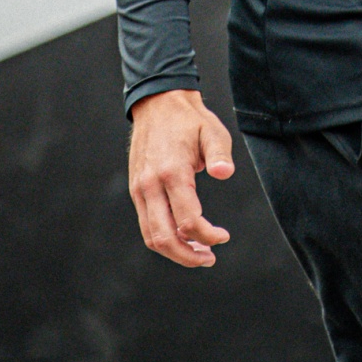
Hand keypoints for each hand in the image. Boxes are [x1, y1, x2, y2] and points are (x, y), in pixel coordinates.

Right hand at [127, 89, 234, 267]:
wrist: (158, 103)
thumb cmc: (189, 120)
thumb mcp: (212, 130)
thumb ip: (220, 153)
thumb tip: (225, 173)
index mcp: (172, 172)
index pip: (188, 220)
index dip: (208, 236)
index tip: (223, 237)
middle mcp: (150, 184)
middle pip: (164, 237)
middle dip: (188, 255)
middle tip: (209, 258)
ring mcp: (140, 188)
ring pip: (151, 236)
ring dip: (174, 251)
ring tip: (198, 253)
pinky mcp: (136, 189)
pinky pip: (146, 224)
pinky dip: (163, 237)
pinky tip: (183, 236)